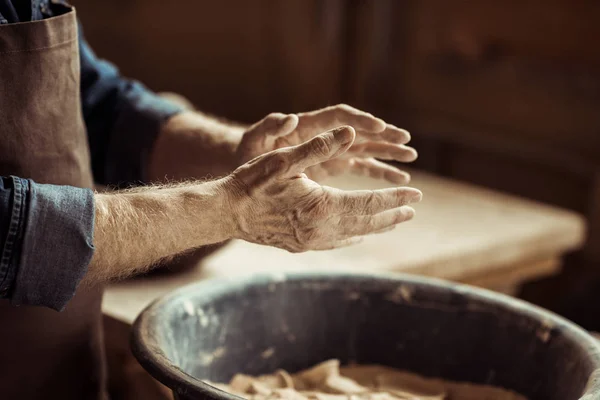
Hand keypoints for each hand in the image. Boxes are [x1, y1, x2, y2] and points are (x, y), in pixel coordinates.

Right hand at [225, 126, 421, 252]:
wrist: (227, 213)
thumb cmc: (253, 183)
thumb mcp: (285, 159)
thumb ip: (320, 147)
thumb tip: (350, 132)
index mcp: (323, 206)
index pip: (370, 202)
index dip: (395, 197)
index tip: (416, 193)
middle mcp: (322, 228)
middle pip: (367, 222)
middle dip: (392, 214)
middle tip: (413, 208)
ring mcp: (312, 241)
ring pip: (354, 234)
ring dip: (376, 226)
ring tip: (394, 220)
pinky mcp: (302, 246)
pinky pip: (337, 242)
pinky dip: (353, 235)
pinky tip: (359, 235)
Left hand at [236, 104, 416, 184]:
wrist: (248, 166)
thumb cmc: (249, 151)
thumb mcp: (254, 139)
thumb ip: (269, 127)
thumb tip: (289, 118)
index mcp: (309, 125)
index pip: (339, 117)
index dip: (360, 121)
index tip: (379, 127)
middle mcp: (325, 135)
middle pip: (359, 131)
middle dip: (383, 135)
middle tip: (406, 139)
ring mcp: (332, 150)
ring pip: (366, 148)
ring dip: (387, 152)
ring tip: (410, 158)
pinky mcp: (334, 164)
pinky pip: (362, 167)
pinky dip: (379, 172)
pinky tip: (398, 178)